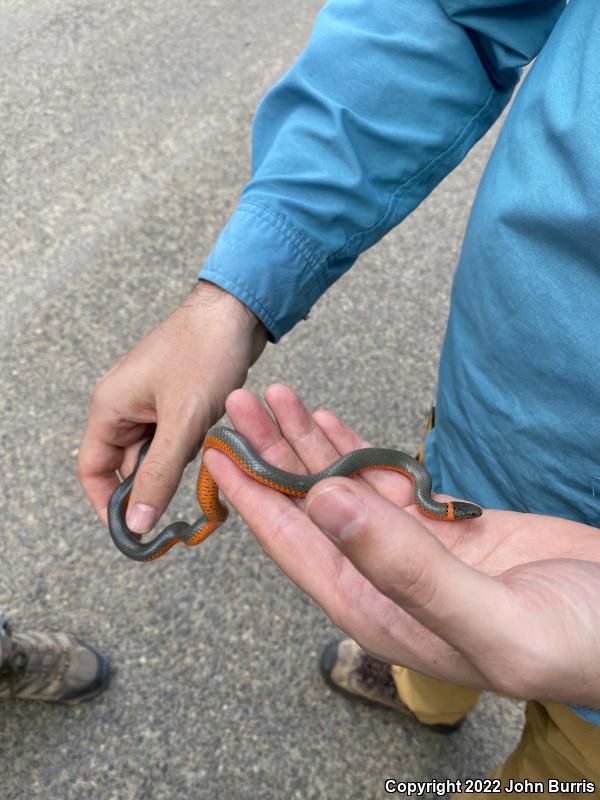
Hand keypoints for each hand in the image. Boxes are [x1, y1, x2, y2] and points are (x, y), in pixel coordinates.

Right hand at [77, 281, 266, 531]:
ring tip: (203, 454)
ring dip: (177, 463)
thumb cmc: (205, 354)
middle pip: (125, 464)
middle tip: (182, 498)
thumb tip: (136, 521)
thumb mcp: (182, 421)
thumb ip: (158, 474)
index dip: (108, 504)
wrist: (238, 312)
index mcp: (110, 407)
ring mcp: (149, 402)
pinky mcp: (174, 400)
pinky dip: (191, 446)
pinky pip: (174, 437)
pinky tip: (212, 438)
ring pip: (155, 453)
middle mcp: (123, 406)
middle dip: (152, 484)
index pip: (92, 469)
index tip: (135, 531)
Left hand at [203, 384, 599, 707]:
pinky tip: (329, 426)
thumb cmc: (577, 644)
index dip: (253, 500)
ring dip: (307, 444)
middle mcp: (383, 581)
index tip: (218, 456)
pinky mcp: (444, 528)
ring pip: (343, 489)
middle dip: (270, 455)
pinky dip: (355, 450)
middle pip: (309, 511)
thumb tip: (325, 504)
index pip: (295, 549)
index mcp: (378, 610)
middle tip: (239, 405)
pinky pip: (384, 482)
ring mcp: (413, 551)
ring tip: (274, 400)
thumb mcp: (490, 617)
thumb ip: (405, 567)